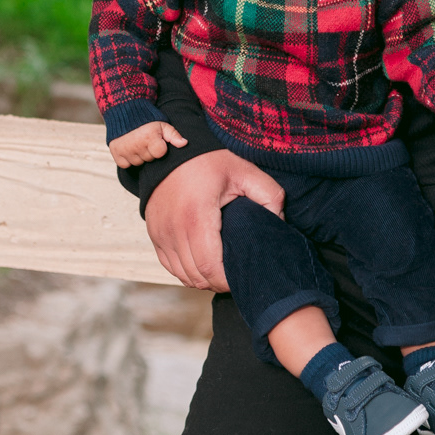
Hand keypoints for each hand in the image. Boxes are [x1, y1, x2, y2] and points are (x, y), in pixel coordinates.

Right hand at [107, 120, 186, 169]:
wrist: (124, 112)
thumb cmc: (147, 120)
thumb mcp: (162, 124)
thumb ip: (174, 135)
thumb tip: (184, 143)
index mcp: (149, 137)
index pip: (160, 153)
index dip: (160, 147)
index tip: (156, 140)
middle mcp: (136, 144)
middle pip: (149, 159)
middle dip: (149, 152)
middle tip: (145, 140)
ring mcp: (125, 150)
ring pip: (138, 163)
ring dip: (139, 156)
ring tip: (137, 143)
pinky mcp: (116, 153)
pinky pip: (125, 165)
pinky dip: (128, 159)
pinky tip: (129, 149)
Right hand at [144, 149, 285, 290]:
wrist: (173, 151)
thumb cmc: (210, 161)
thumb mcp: (246, 171)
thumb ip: (270, 196)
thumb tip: (279, 223)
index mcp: (197, 216)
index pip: (210, 268)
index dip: (227, 281)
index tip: (242, 275)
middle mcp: (174, 229)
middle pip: (196, 276)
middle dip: (218, 283)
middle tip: (235, 275)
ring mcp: (160, 233)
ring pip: (182, 274)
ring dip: (202, 278)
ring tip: (221, 270)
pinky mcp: (154, 234)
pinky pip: (169, 265)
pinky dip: (186, 270)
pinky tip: (202, 263)